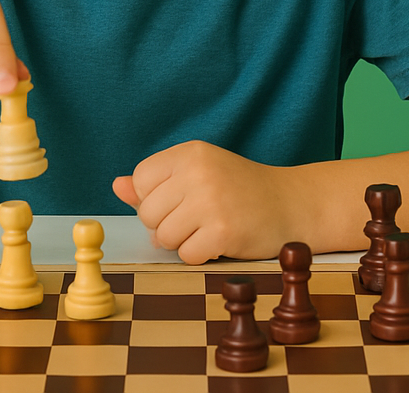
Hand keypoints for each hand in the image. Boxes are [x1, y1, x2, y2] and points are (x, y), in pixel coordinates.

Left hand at [112, 140, 297, 263]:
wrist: (291, 204)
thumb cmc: (239, 189)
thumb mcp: (198, 174)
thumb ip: (157, 182)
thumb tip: (117, 186)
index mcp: (190, 152)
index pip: (141, 179)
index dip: (154, 198)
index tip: (179, 200)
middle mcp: (198, 172)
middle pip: (147, 213)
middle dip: (165, 225)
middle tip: (195, 219)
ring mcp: (211, 201)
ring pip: (163, 237)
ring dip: (181, 242)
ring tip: (207, 229)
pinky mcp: (223, 231)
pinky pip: (186, 255)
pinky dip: (199, 256)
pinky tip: (219, 241)